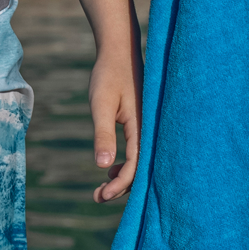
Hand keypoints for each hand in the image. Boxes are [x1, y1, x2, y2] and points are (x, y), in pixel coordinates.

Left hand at [86, 44, 139, 204]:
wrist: (119, 52)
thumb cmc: (108, 76)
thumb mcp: (101, 105)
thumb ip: (103, 134)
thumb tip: (102, 167)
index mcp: (143, 127)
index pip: (135, 166)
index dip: (120, 185)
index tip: (101, 196)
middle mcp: (151, 130)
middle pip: (142, 169)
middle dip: (121, 187)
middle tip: (97, 197)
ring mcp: (149, 127)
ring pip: (141, 161)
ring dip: (123, 177)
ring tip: (102, 187)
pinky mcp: (144, 124)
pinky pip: (140, 151)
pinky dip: (127, 164)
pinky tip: (111, 167)